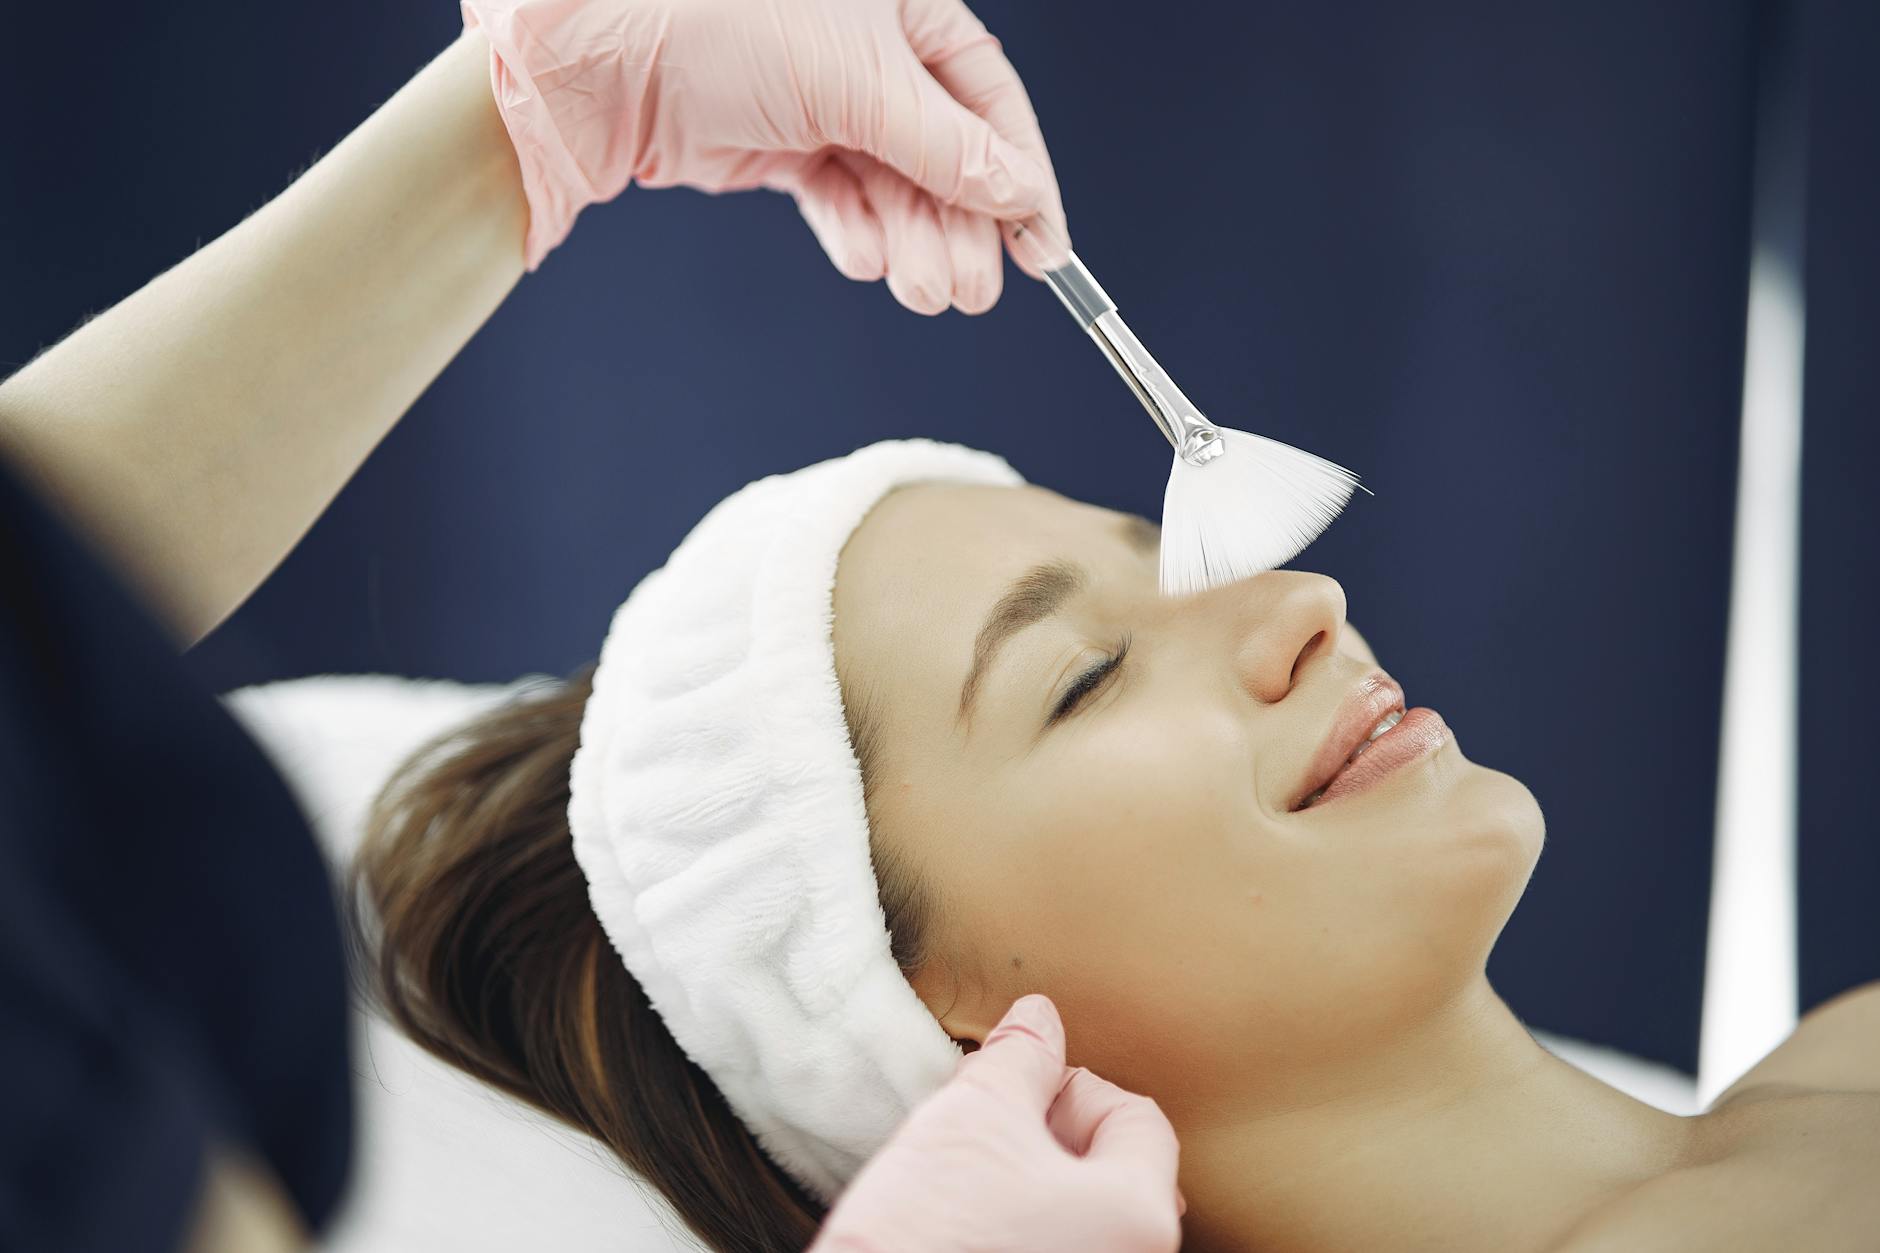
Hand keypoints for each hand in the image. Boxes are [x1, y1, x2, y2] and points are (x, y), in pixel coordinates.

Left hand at [462, 0, 1065, 313]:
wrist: (602, 58)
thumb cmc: (726, 24)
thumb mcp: (862, 83)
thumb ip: (947, 146)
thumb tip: (1018, 194)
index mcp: (908, 7)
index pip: (990, 99)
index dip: (1022, 177)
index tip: (1045, 249)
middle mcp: (871, 51)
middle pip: (945, 154)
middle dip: (960, 227)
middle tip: (971, 292)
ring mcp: (822, 100)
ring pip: (893, 185)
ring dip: (913, 241)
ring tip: (924, 290)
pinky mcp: (777, 145)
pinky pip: (838, 197)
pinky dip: (855, 232)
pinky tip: (867, 259)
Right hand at [808, 994, 1184, 1252]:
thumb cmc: (929, 1233)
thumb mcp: (974, 1115)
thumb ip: (1020, 1059)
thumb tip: (1039, 1022)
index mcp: (1139, 1215)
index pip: (1135, 1120)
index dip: (1070, 1087)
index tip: (1012, 1089)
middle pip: (1109, 1172)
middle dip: (1046, 1133)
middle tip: (983, 1124)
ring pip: (1076, 1217)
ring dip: (1026, 1182)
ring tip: (962, 1177)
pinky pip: (1050, 1248)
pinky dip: (1016, 1229)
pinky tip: (960, 1224)